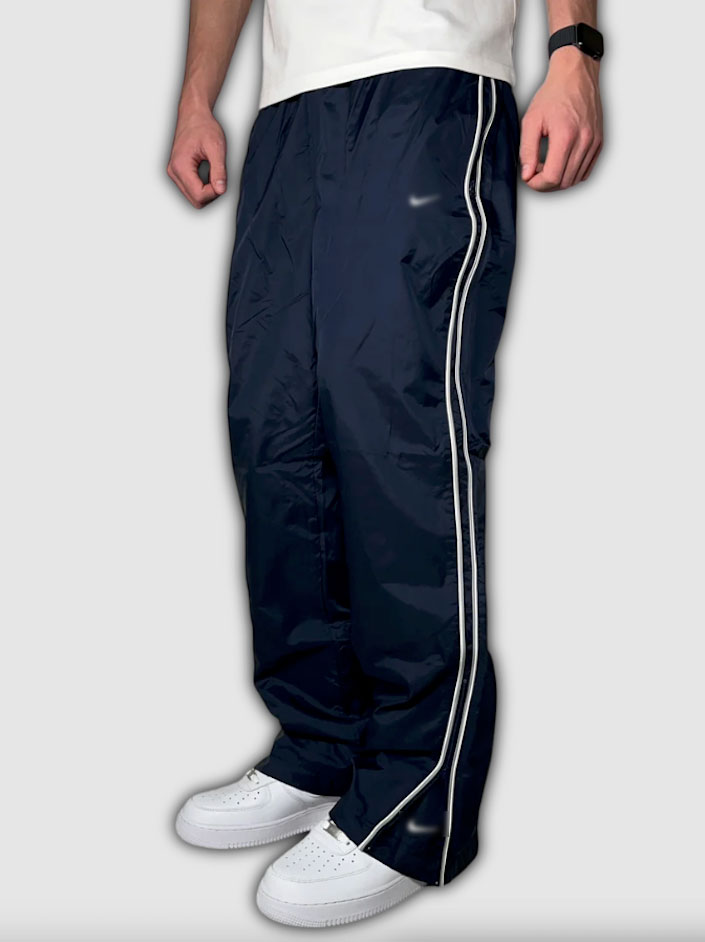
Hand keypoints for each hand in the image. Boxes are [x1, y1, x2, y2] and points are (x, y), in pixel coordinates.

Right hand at [167, 105, 227, 207]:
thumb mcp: (216, 147)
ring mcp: (174, 173)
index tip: (221, 179)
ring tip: (213, 173)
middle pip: (196, 200)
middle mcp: (174, 172)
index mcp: (181, 166)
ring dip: (207, 191)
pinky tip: (207, 174)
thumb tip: (221, 190)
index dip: (215, 192)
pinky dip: (202, 186)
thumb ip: (219, 170)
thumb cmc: (203, 126)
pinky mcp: (178, 172)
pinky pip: (191, 189)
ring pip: (194, 197)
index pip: (199, 196)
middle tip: (219, 177)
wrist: (193, 115)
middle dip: (211, 194)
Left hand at [520, 48, 602, 191]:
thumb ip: (527, 150)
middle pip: (564, 182)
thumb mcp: (531, 120)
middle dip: (546, 183)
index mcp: (566, 136)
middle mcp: (584, 141)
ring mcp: (594, 142)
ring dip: (559, 179)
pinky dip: (572, 174)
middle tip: (536, 170)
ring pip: (575, 179)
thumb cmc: (554, 94)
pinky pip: (586, 171)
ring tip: (548, 164)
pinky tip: (562, 163)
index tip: (529, 177)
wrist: (576, 75)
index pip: (552, 177)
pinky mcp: (599, 142)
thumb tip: (527, 174)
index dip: (537, 184)